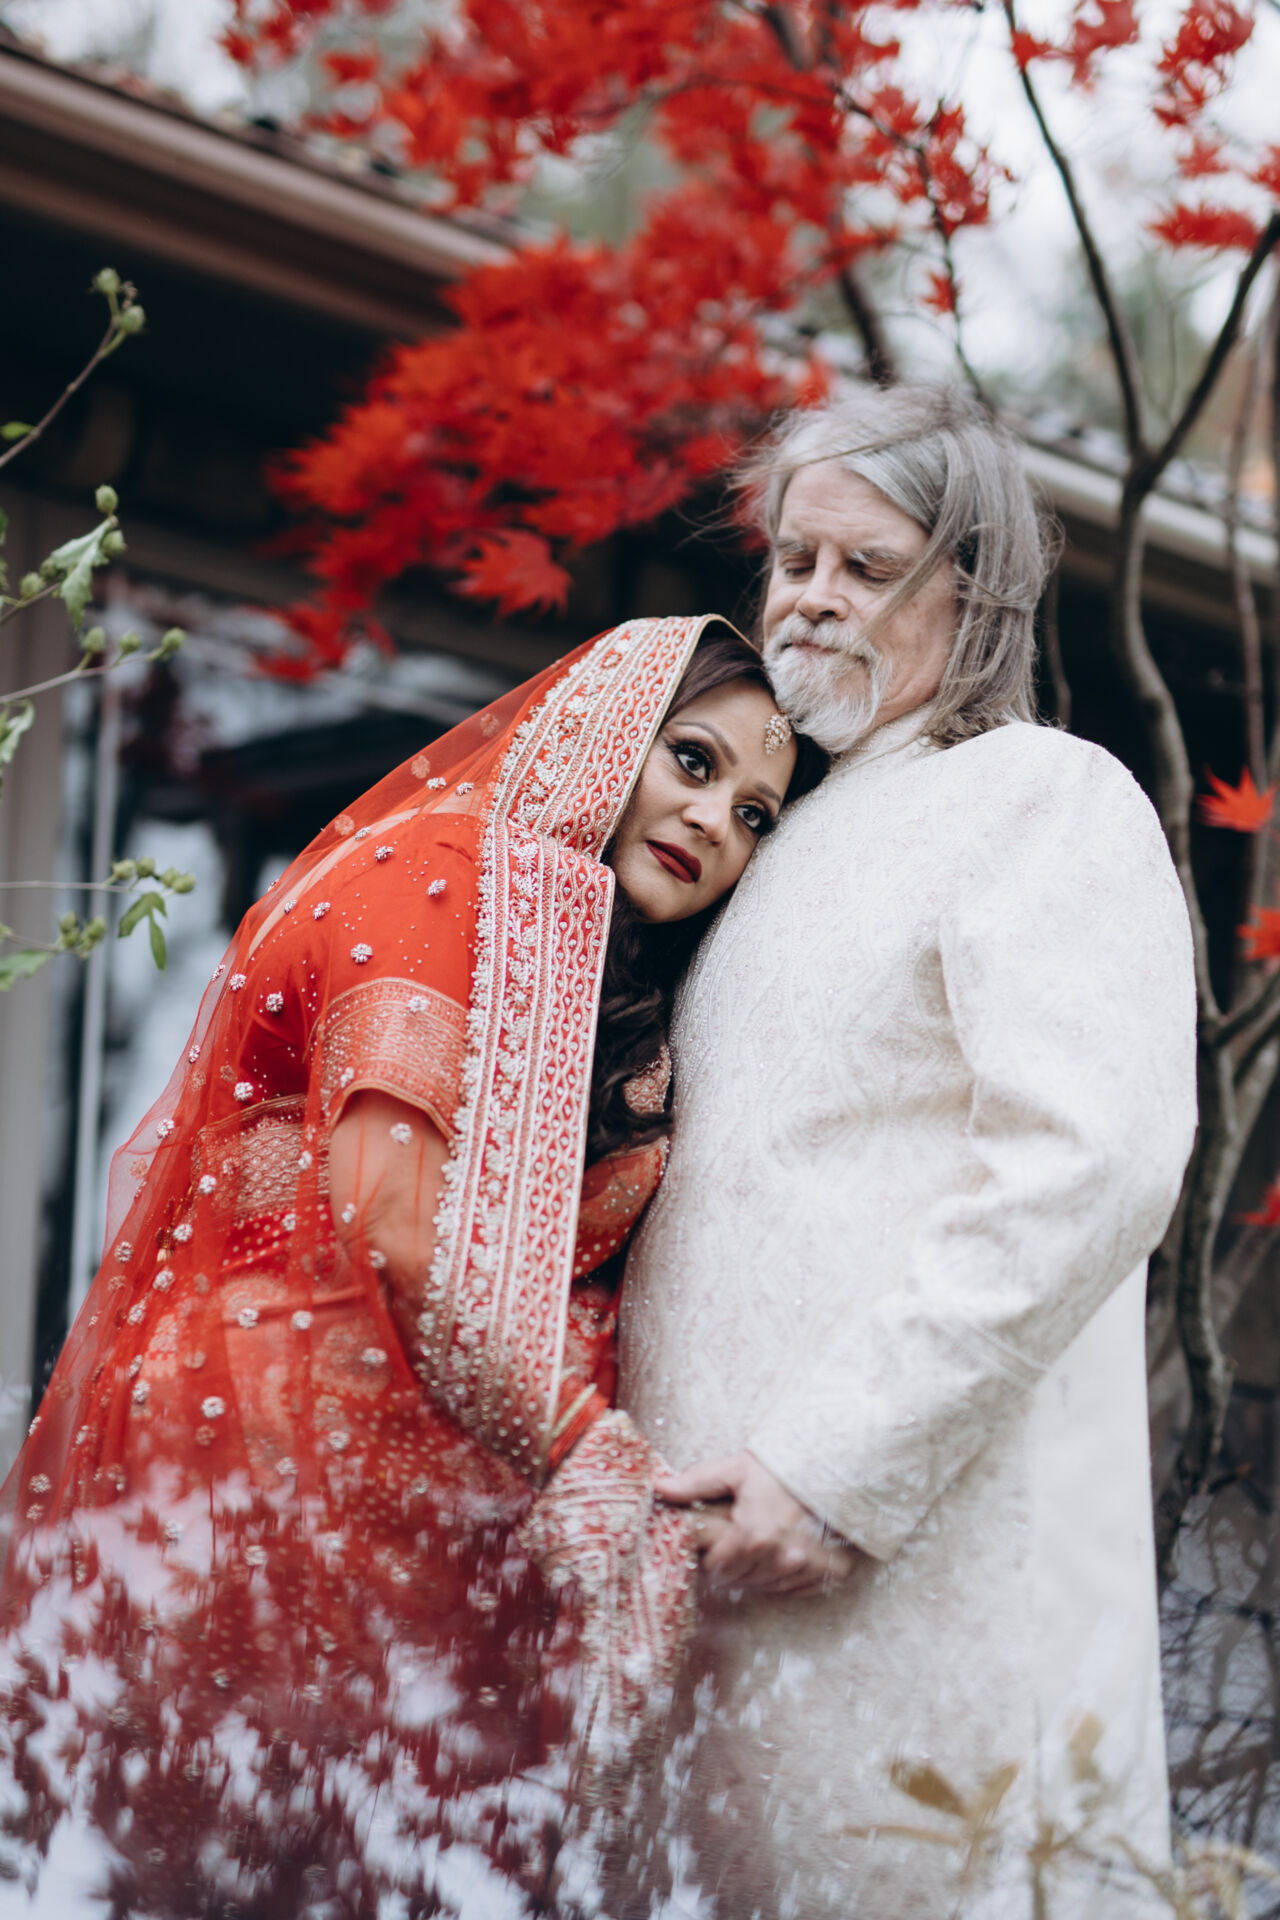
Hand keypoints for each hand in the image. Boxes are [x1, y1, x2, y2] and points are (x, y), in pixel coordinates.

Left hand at [654, 1450, 857, 1596]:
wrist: (832, 1464)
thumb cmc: (779, 1466)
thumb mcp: (735, 1469)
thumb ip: (695, 1482)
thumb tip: (657, 1487)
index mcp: (753, 1537)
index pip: (717, 1569)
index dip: (711, 1556)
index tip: (716, 1539)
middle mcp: (781, 1559)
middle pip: (741, 1581)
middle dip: (733, 1564)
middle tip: (736, 1538)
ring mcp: (808, 1568)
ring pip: (767, 1587)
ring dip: (758, 1572)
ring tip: (759, 1542)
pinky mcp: (830, 1571)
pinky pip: (796, 1588)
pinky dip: (786, 1576)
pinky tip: (783, 1552)